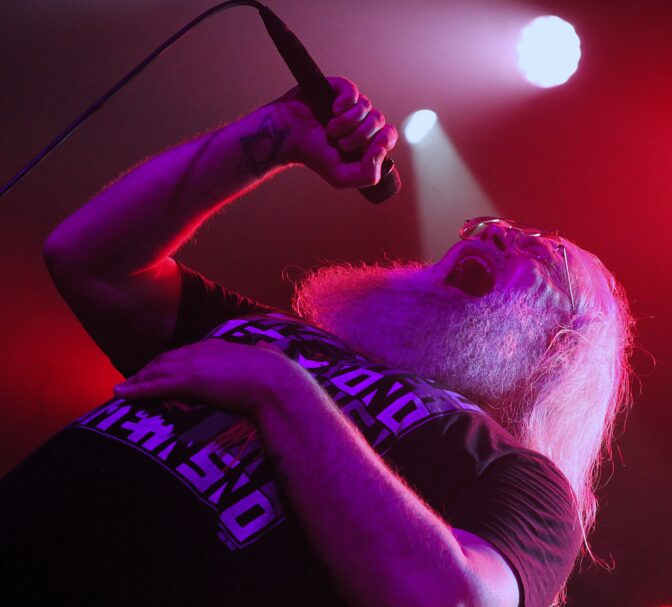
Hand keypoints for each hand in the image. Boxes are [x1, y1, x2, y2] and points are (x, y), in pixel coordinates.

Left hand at [113, 339, 299, 415]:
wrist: (276, 381)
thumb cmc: (278, 373)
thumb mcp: (271, 358)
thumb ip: (265, 352)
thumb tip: (268, 348)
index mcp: (218, 346)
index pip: (185, 353)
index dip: (170, 362)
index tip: (160, 369)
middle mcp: (201, 351)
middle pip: (165, 359)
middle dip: (147, 370)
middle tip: (132, 381)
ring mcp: (193, 365)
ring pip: (155, 371)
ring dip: (136, 380)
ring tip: (121, 389)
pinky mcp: (189, 381)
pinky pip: (154, 386)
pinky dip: (135, 389)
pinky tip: (120, 394)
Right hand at [272, 77, 397, 188]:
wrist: (287, 136)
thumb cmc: (313, 156)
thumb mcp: (341, 177)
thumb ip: (367, 176)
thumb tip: (381, 151)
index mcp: (366, 141)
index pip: (389, 136)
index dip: (382, 142)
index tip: (366, 150)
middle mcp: (361, 121)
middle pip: (379, 121)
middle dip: (360, 137)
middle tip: (340, 144)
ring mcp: (351, 104)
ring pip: (367, 108)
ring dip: (348, 123)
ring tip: (330, 130)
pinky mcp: (339, 89)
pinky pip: (353, 93)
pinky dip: (344, 104)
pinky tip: (331, 111)